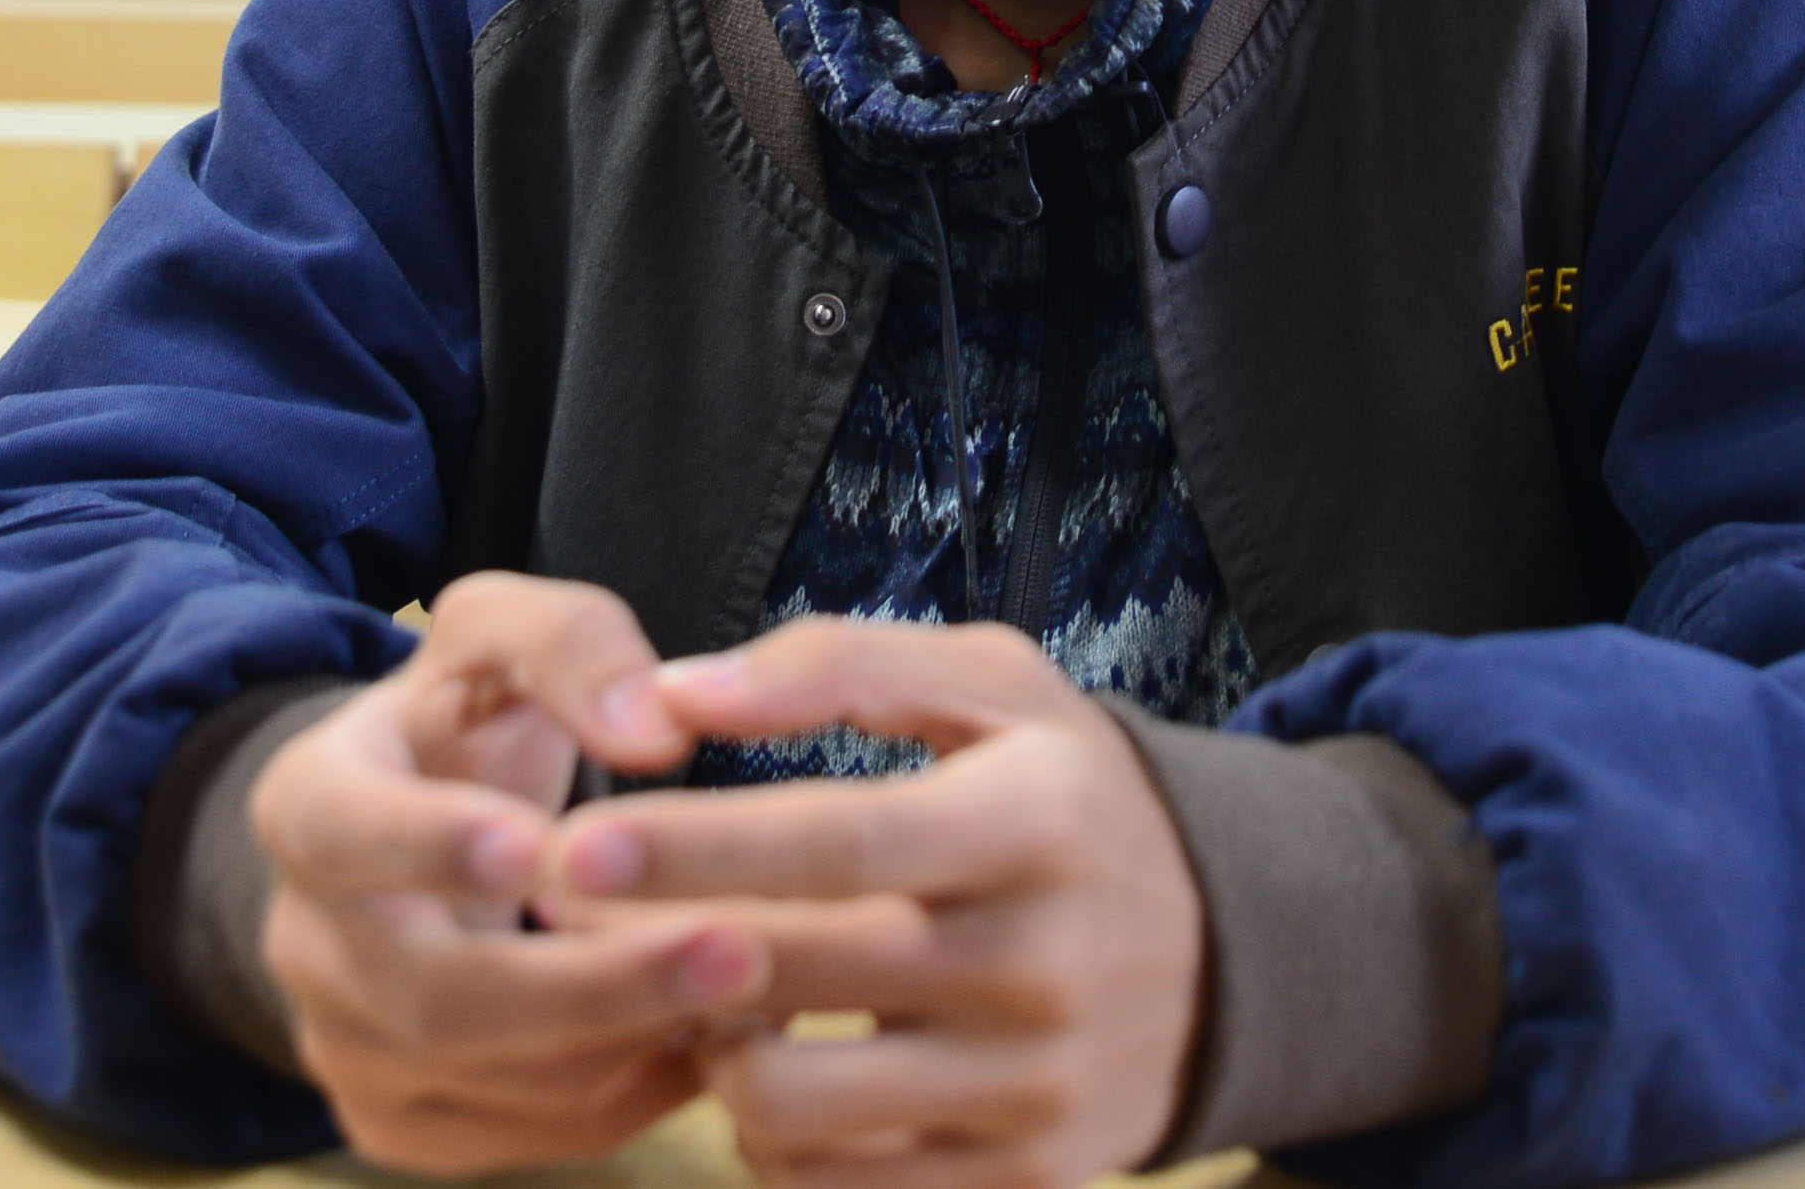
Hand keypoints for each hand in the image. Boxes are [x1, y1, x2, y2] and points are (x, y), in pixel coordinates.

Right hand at [246, 572, 769, 1171]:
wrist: (410, 834)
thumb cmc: (466, 723)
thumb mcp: (500, 637)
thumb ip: (572, 646)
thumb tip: (659, 728)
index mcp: (310, 804)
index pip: (346, 832)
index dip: (435, 847)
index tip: (546, 848)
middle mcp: (308, 946)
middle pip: (440, 996)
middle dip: (597, 984)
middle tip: (740, 951)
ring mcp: (348, 1050)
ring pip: (499, 1078)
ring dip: (637, 1040)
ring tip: (763, 986)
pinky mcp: (402, 1124)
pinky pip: (531, 1134)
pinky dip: (633, 1092)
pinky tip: (716, 1037)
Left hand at [543, 620, 1205, 1188]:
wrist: (1238, 947)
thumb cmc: (1070, 796)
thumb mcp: (993, 689)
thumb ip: (835, 667)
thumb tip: (677, 693)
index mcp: (1032, 823)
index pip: (832, 841)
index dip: (692, 847)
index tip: (574, 846)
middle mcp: (1041, 964)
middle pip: (794, 976)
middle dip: (650, 950)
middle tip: (567, 918)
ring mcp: (1037, 1089)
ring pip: (795, 1108)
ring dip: (717, 1053)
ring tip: (714, 995)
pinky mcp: (1031, 1182)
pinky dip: (777, 1144)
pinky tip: (781, 1071)